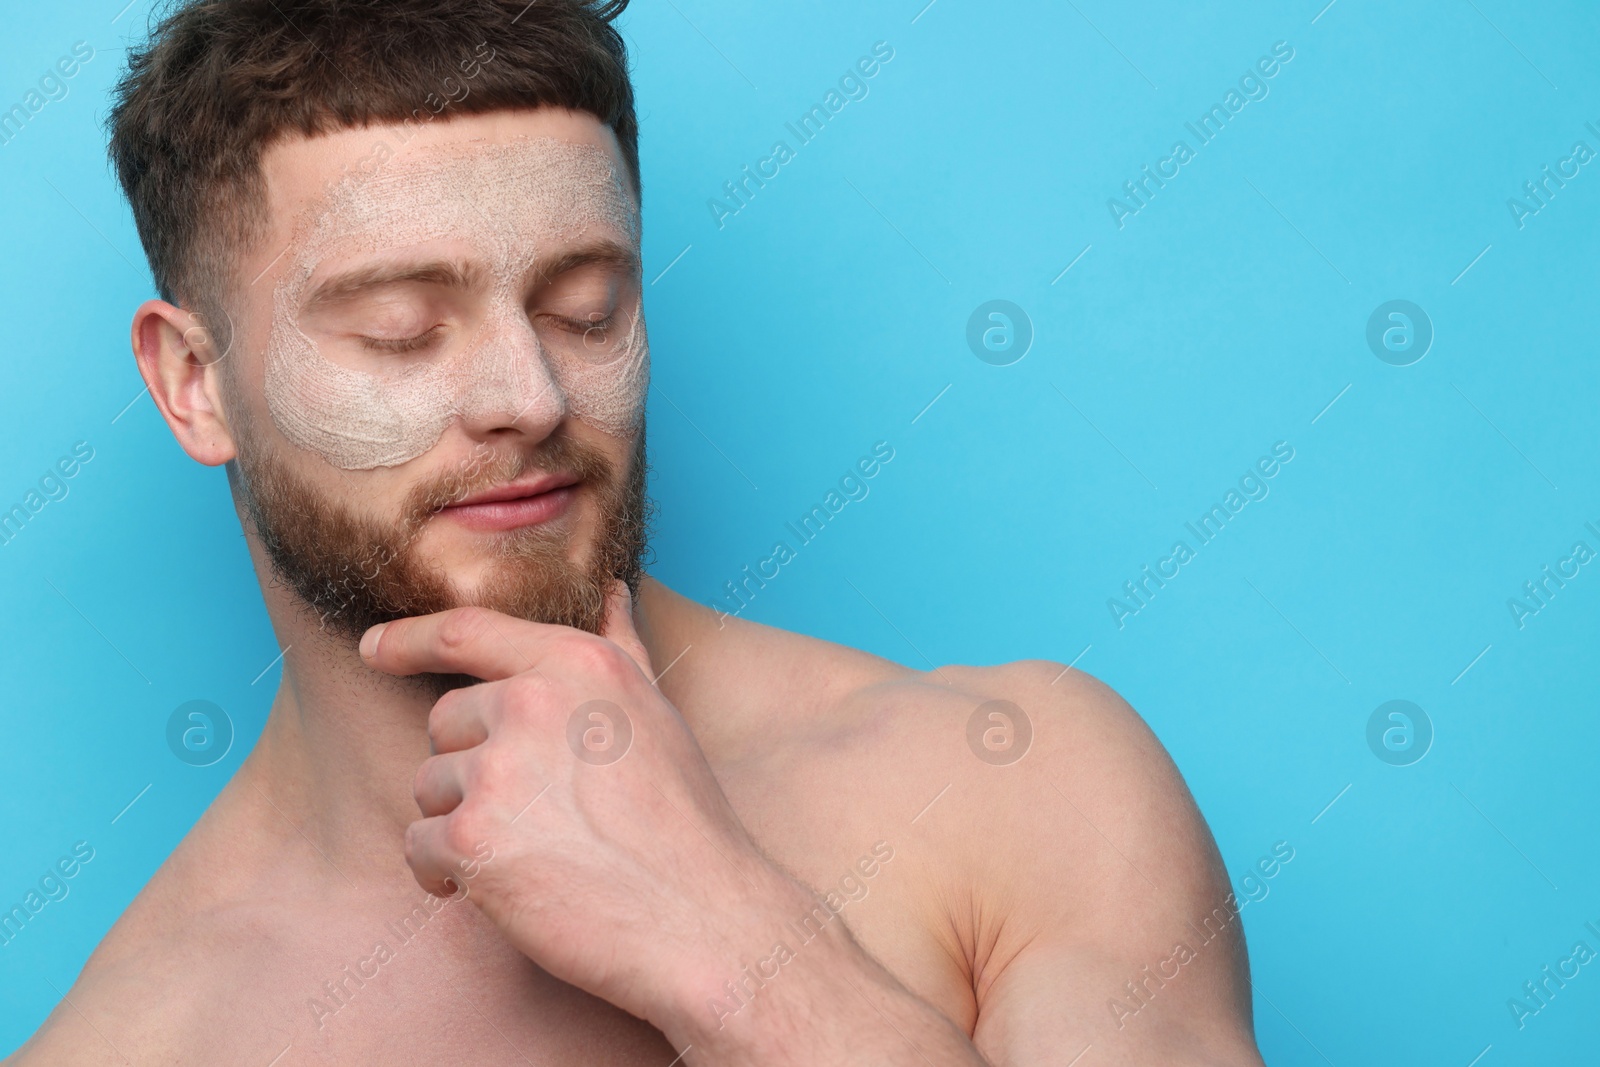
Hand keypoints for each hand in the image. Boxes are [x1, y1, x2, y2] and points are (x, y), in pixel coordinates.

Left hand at [359, 583, 803, 1029]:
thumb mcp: (658, 714)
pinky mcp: (473, 839)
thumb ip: (622, 647)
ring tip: (528, 855)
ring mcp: (499, 769)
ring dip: (460, 825)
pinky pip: (419, 847)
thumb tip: (612, 593)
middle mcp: (532, 702)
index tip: (374, 646)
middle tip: (532, 815)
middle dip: (470, 769)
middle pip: (445, 722)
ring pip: (429, 787)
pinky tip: (498, 891)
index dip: (409, 638)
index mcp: (577, 663)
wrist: (701, 917)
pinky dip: (444, 875)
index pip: (467, 631)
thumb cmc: (684, 819)